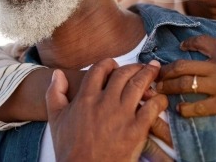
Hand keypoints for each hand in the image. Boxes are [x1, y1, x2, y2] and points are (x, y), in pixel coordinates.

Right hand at [45, 58, 168, 160]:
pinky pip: (152, 107)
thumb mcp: (56, 120)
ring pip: (139, 84)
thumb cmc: (70, 150)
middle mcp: (105, 102)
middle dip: (135, 66)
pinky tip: (160, 99)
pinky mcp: (136, 129)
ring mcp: (122, 115)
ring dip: (149, 74)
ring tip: (155, 70)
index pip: (100, 69)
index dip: (109, 63)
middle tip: (142, 66)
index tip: (115, 65)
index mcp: (86, 98)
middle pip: (123, 73)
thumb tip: (57, 74)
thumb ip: (55, 94)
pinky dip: (159, 100)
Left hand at [156, 27, 215, 138]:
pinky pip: (199, 107)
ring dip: (169, 88)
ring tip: (160, 90)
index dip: (187, 44)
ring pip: (186, 85)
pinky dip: (186, 108)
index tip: (181, 48)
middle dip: (167, 70)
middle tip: (157, 73)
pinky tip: (179, 109)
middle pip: (184, 66)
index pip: (200, 43)